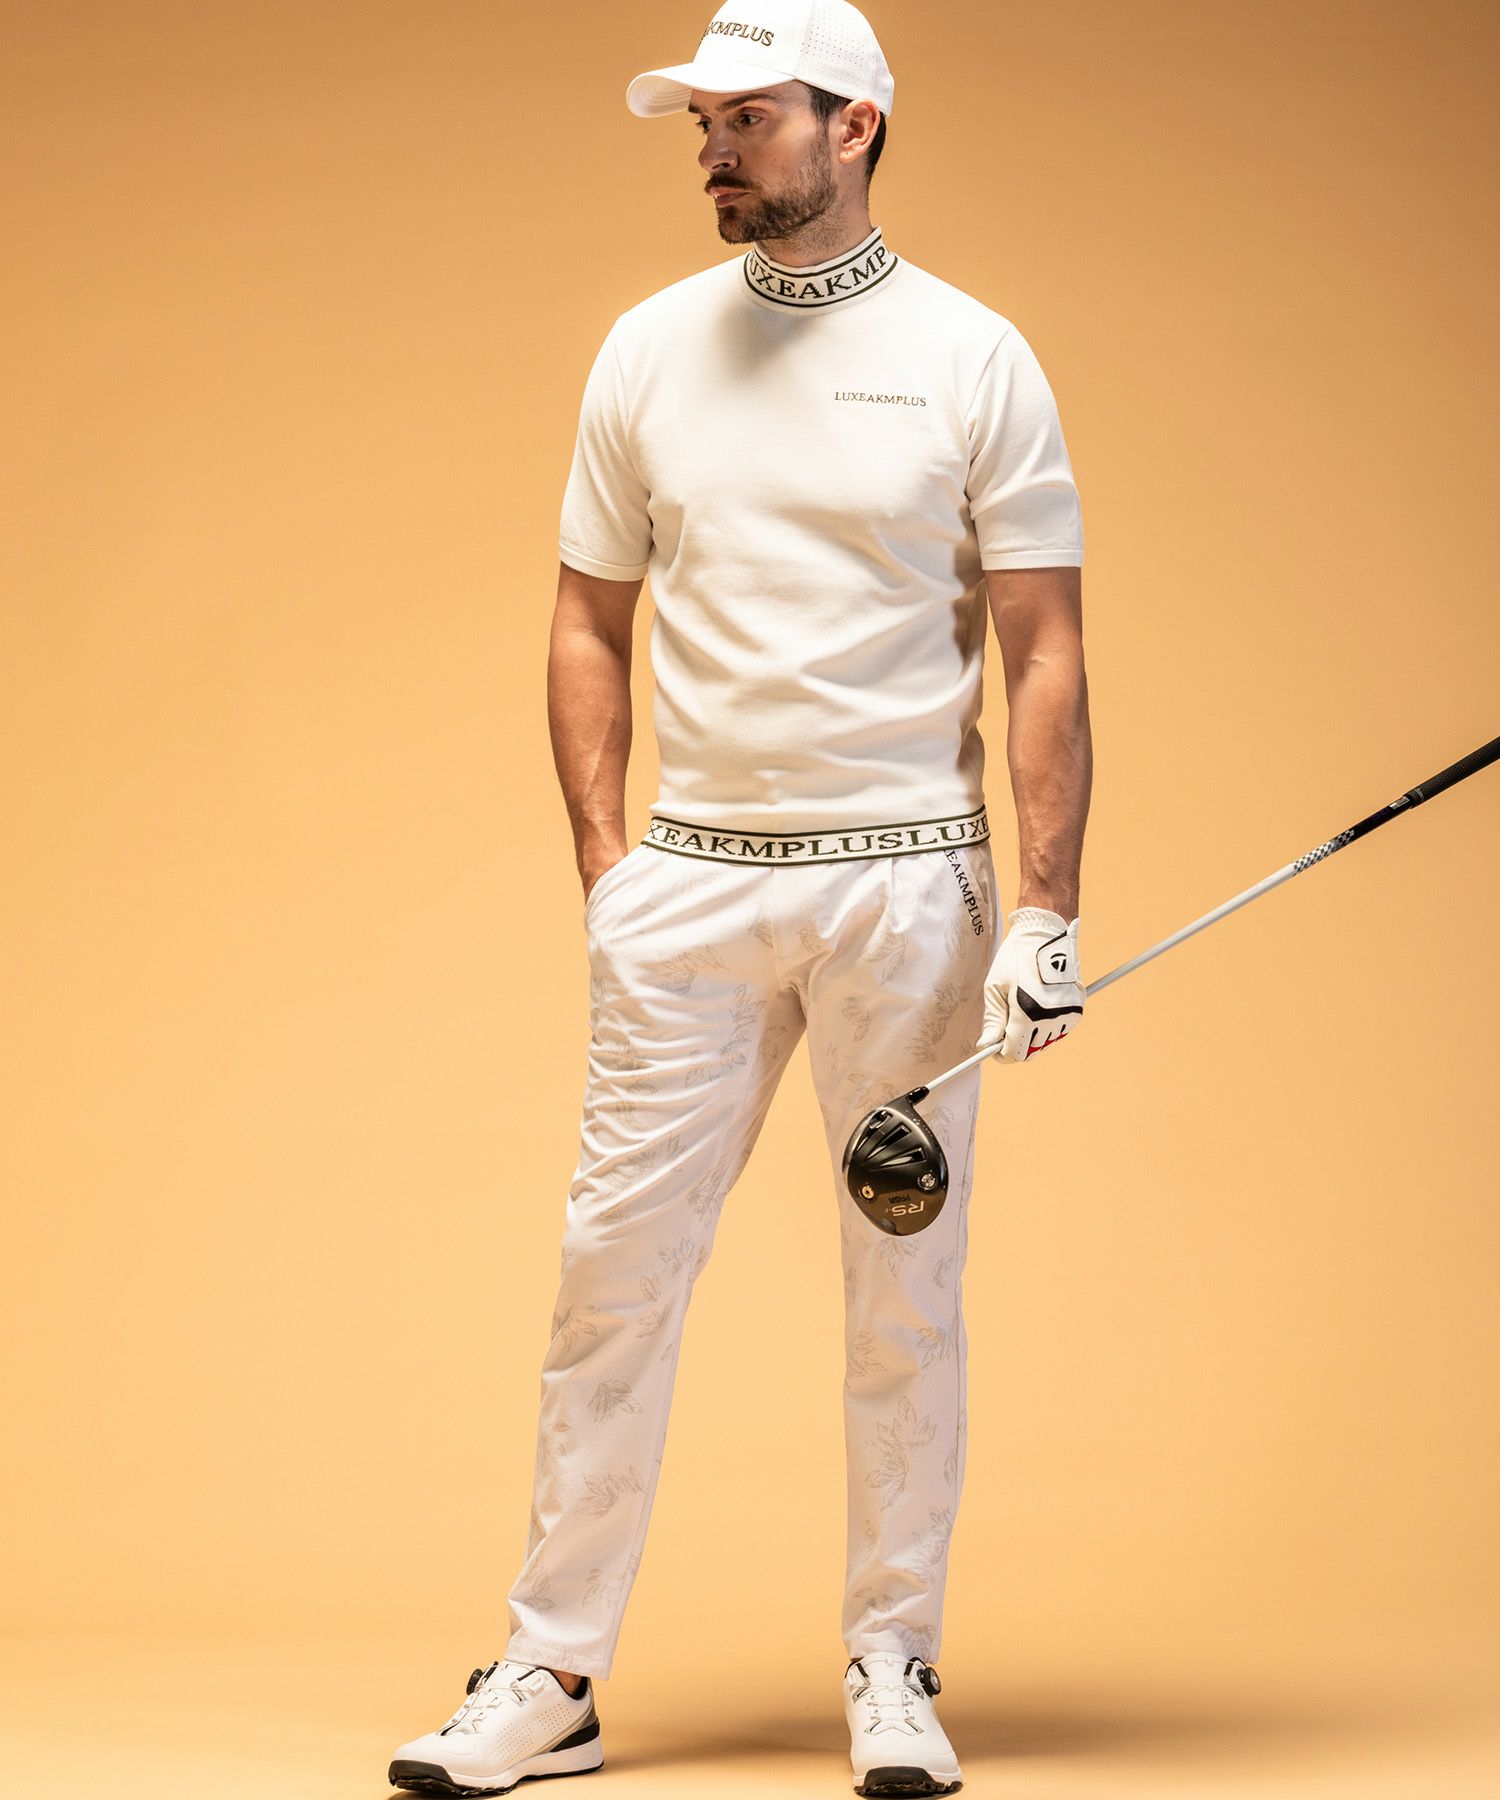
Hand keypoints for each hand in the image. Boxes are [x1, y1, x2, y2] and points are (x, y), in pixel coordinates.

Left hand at [977, 906, 1083, 1061]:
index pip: (1015, 1054)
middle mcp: (1050, 1019)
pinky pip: (1058, 1031)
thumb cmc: (1015, 958)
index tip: (994, 1046)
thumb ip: (993, 1020)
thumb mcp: (995, 988)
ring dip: (1032, 1035)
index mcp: (1027, 1015)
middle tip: (1006, 1026)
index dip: (1001, 1054)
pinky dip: (1047, 1026)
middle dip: (1016, 1044)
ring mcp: (1066, 1016)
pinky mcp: (1077, 1010)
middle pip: (1031, 1052)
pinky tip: (1039, 1006)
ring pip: (1045, 1043)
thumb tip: (986, 1045)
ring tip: (1023, 1009)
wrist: (1045, 935)